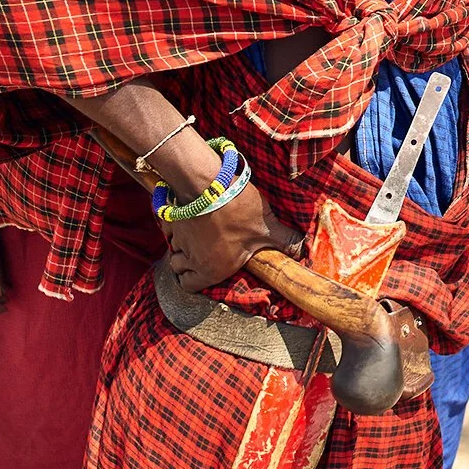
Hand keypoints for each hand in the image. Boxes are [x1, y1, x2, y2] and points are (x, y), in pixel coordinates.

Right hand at [167, 182, 305, 294]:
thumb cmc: (238, 211)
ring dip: (182, 243)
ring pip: (172, 247)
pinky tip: (189, 218)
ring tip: (199, 233)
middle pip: (176, 266)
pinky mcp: (169, 219)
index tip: (203, 269)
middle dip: (186, 260)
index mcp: (210, 269)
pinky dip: (174, 226)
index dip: (193, 279)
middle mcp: (189, 258)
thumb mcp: (267, 228)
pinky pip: (167, 229)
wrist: (211, 184)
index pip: (188, 285)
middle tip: (203, 249)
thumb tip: (301, 248)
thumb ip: (283, 241)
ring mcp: (177, 238)